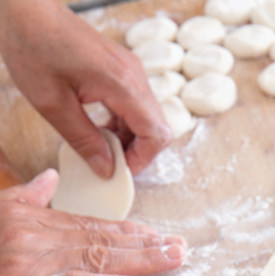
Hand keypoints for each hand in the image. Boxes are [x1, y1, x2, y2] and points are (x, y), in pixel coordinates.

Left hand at [0, 0, 170, 176]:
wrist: (26, 11)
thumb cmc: (33, 48)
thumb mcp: (53, 105)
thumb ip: (84, 141)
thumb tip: (106, 169)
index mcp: (121, 84)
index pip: (156, 133)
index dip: (142, 159)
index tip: (119, 170)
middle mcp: (133, 75)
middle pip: (157, 127)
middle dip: (138, 151)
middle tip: (110, 162)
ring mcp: (129, 69)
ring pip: (148, 117)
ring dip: (130, 138)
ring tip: (101, 146)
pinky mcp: (121, 68)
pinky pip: (135, 104)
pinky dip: (124, 122)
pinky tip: (100, 128)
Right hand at [0, 169, 186, 275]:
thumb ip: (24, 199)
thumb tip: (46, 181)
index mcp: (34, 221)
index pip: (91, 225)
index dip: (129, 231)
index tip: (158, 234)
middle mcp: (39, 237)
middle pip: (103, 240)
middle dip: (146, 244)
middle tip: (180, 247)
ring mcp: (36, 263)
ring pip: (98, 257)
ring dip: (141, 260)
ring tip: (172, 259)